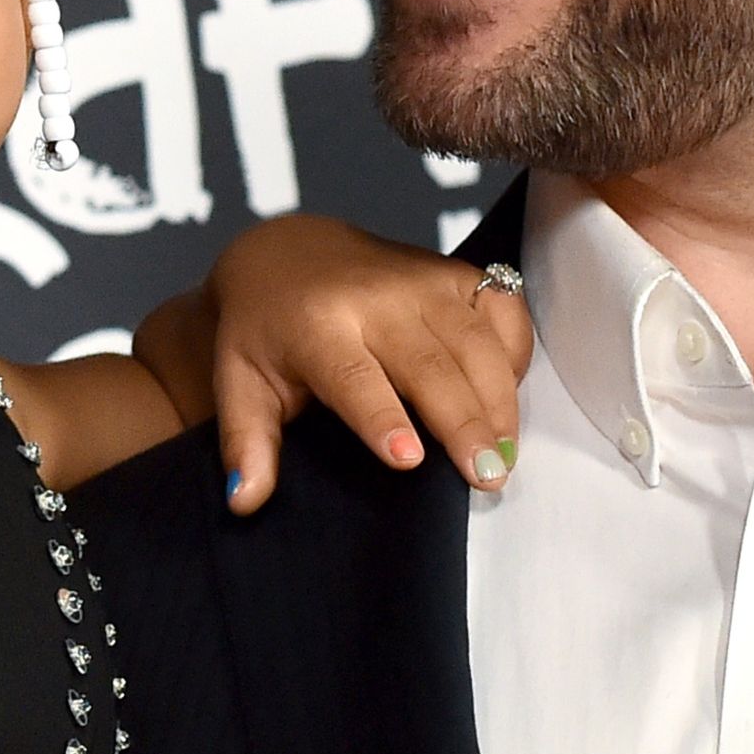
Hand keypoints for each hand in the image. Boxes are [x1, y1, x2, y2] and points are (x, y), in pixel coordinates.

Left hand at [201, 213, 530, 513]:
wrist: (286, 252)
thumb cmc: (263, 330)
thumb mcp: (239, 383)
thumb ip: (245, 442)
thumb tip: (243, 501)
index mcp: (315, 324)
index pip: (353, 377)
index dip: (382, 418)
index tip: (409, 461)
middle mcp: (373, 296)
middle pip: (430, 367)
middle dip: (464, 423)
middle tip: (489, 478)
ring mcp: (420, 279)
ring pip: (476, 343)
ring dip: (498, 401)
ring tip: (504, 457)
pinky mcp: (453, 271)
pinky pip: (502, 309)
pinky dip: (515, 354)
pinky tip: (508, 398)